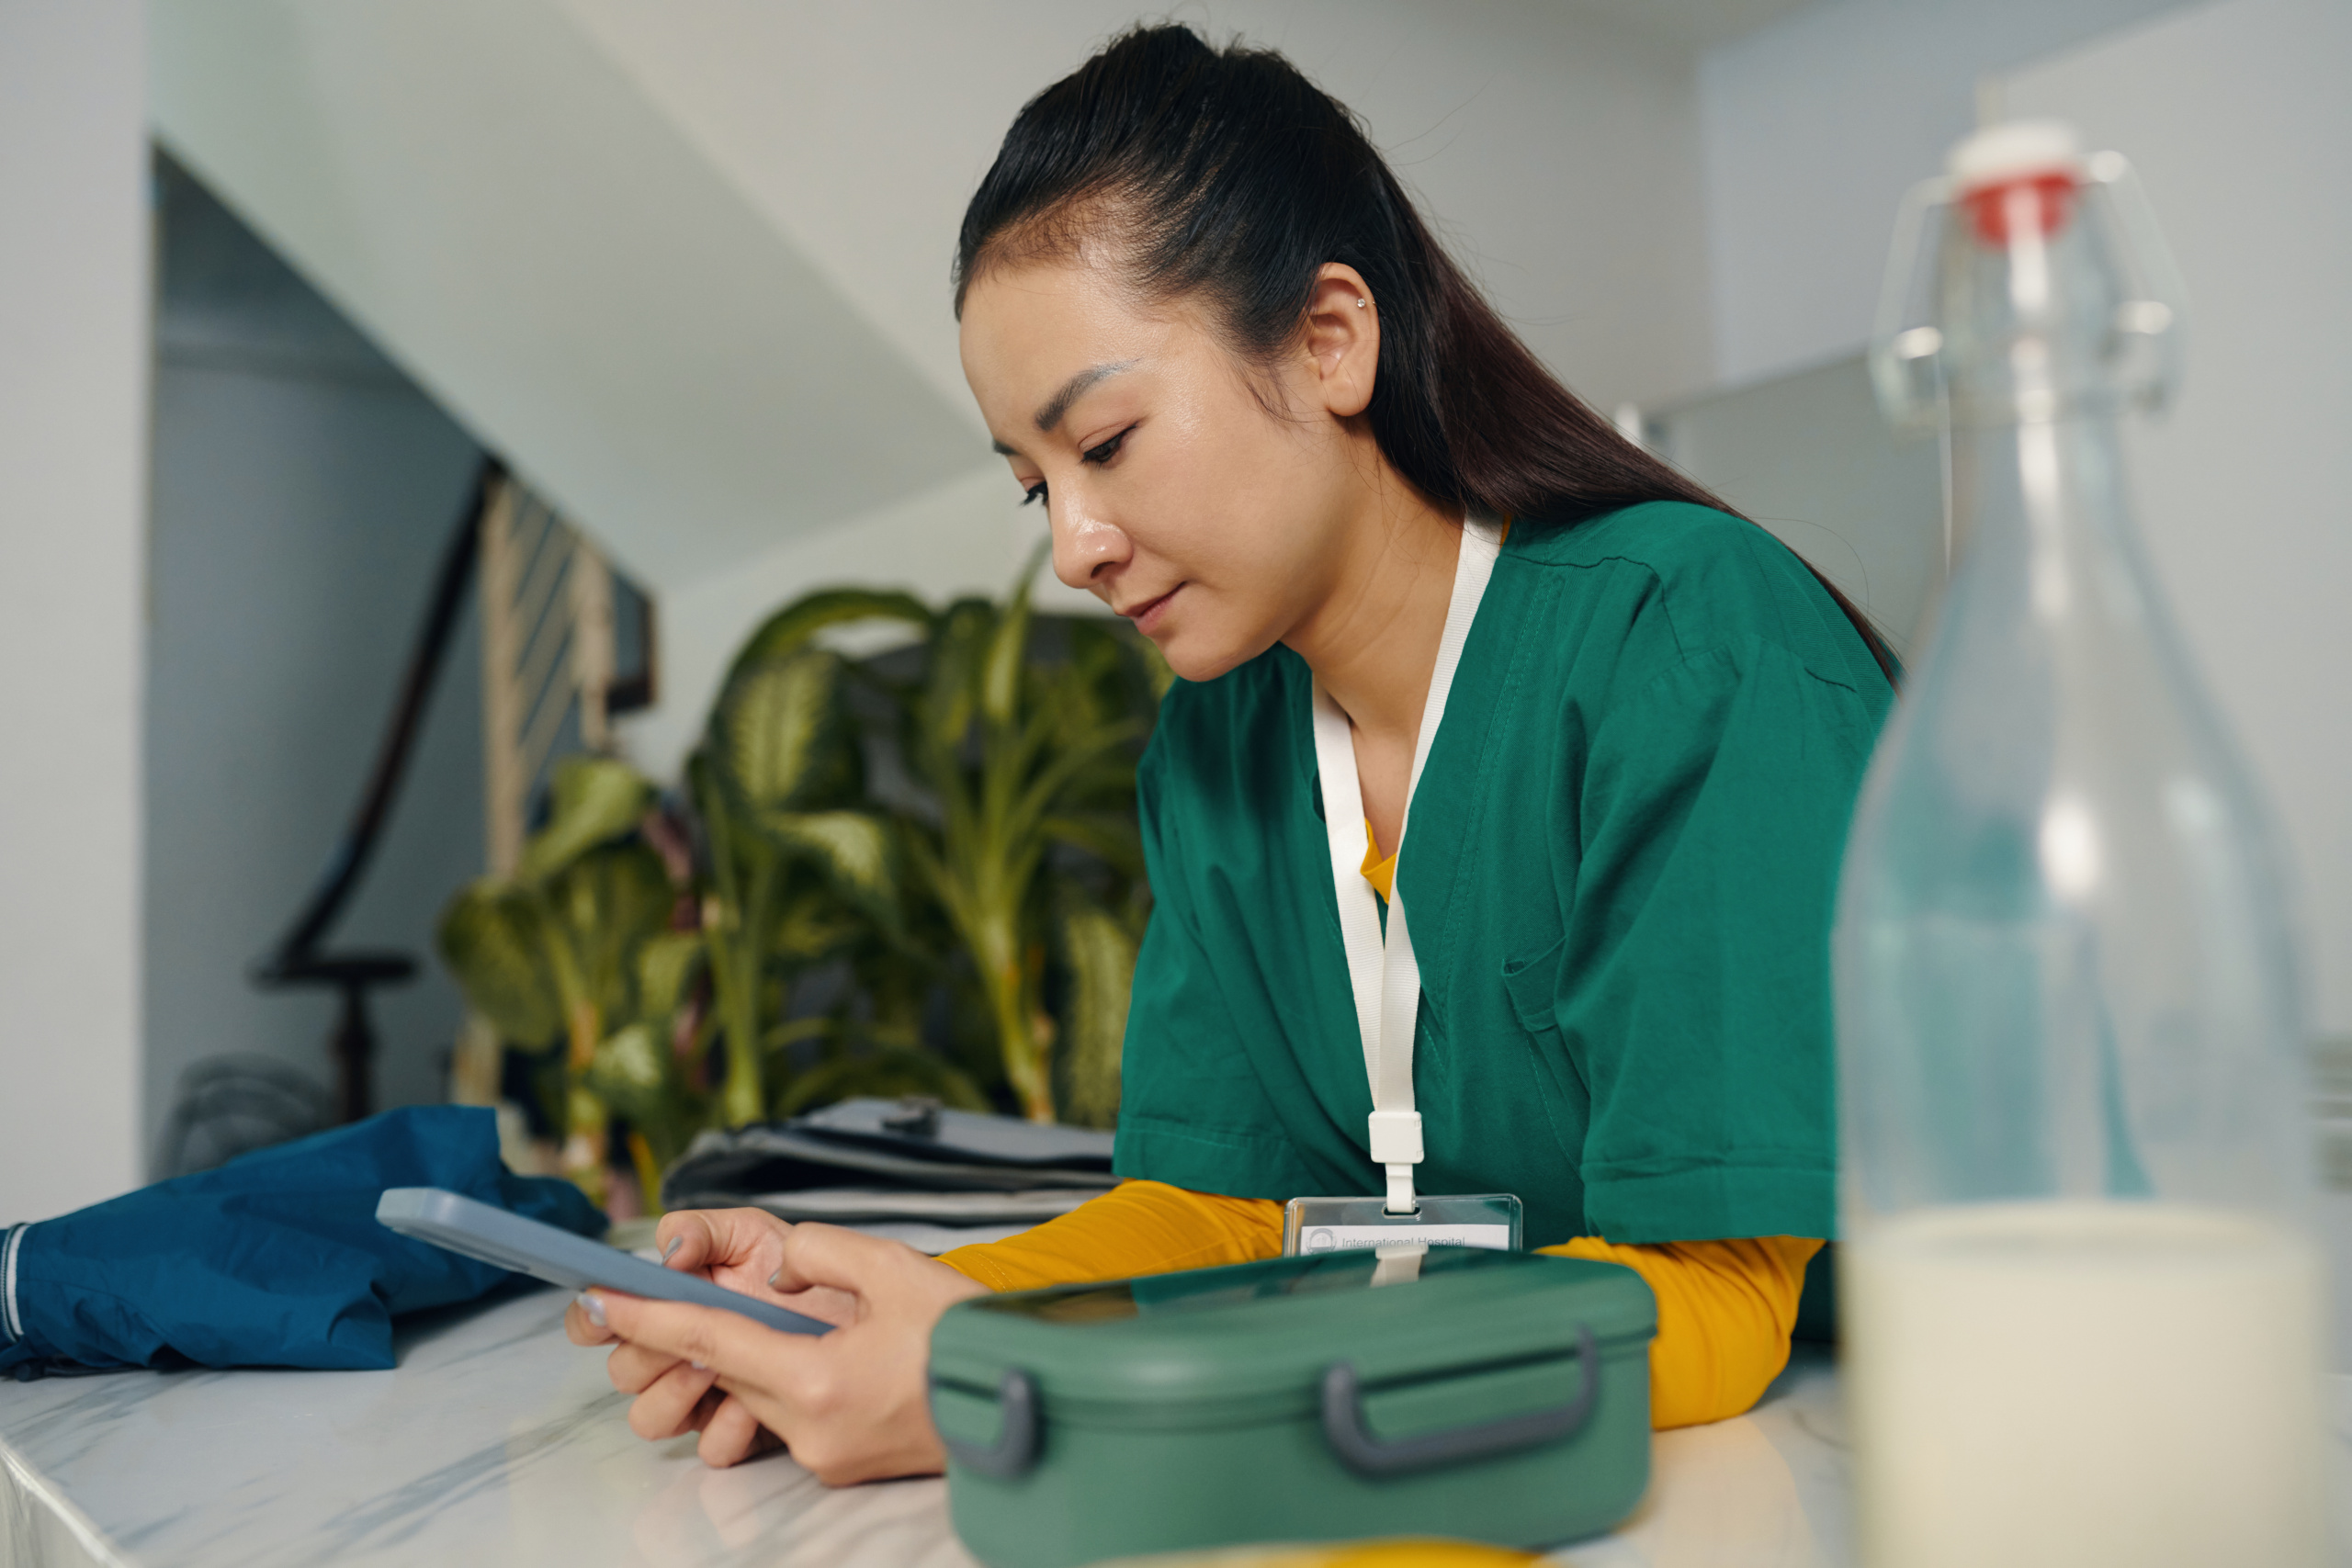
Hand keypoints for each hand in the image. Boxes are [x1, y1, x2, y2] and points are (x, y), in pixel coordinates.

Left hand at [563, 1211, 988, 1483]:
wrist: (1030, 1398)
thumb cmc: (970, 1336)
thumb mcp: (896, 1267)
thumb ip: (821, 1252)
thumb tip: (779, 1266)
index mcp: (817, 1380)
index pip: (709, 1339)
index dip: (648, 1316)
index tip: (598, 1298)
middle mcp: (810, 1429)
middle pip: (728, 1371)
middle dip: (699, 1334)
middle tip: (662, 1294)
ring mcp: (824, 1454)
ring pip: (761, 1393)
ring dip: (759, 1356)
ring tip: (800, 1321)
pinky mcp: (843, 1464)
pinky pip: (794, 1413)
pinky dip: (796, 1377)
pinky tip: (837, 1353)